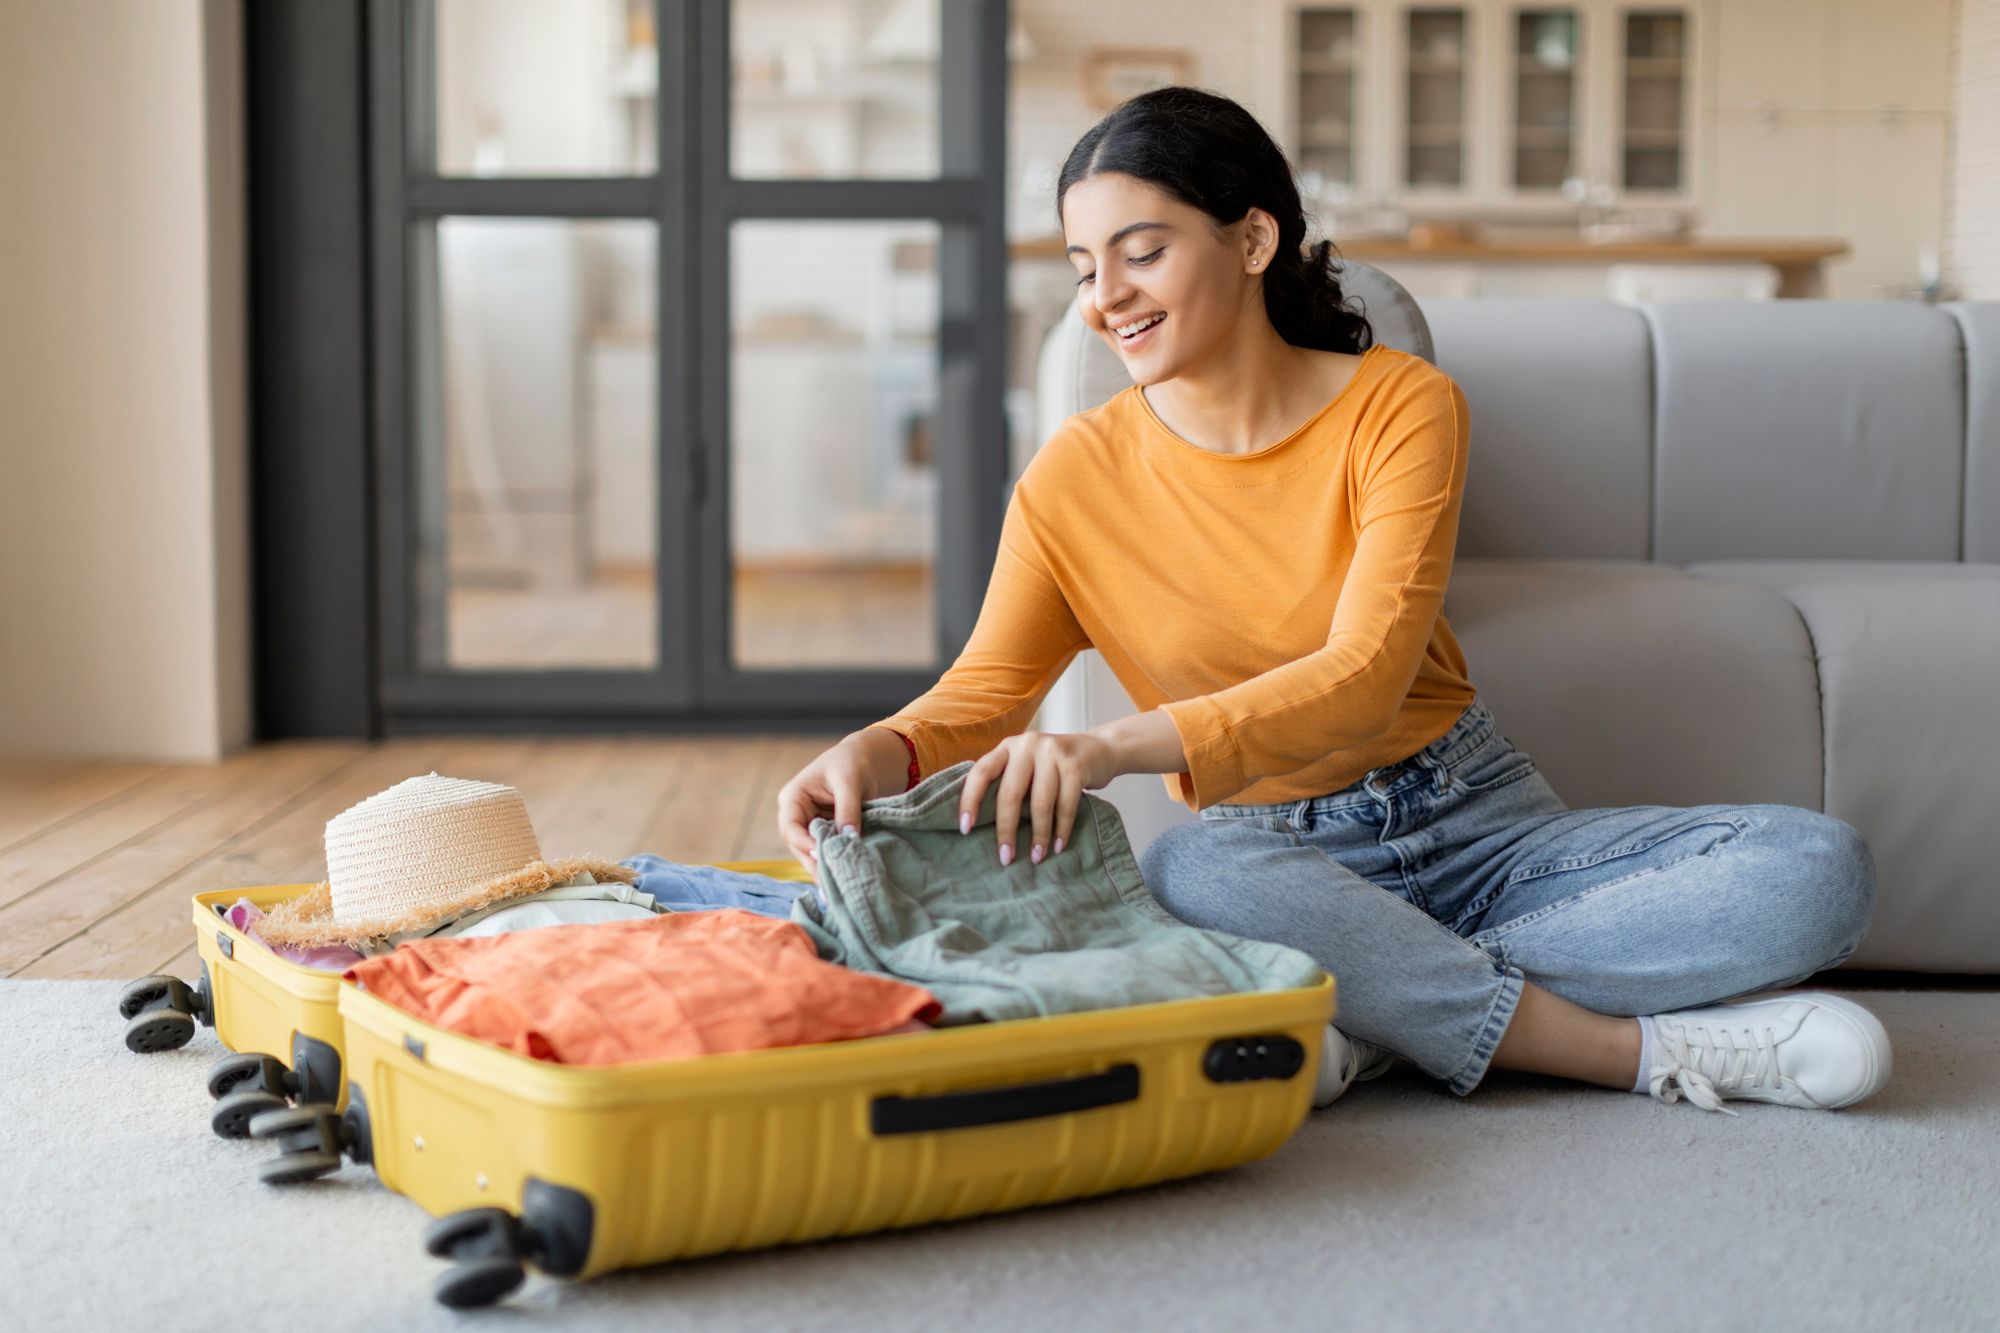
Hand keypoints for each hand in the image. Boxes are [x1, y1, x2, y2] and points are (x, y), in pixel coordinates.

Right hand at [776, 731, 896, 870]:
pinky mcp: (825, 833)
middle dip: (814, 863)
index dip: (804, 844)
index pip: (790, 827)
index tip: (822, 856)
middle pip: (799, 846)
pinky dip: (835, 862)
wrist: (863, 760)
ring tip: (838, 887)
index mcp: (793, 798)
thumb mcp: (849, 781)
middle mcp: (797, 815)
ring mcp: (810, 826)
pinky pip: (826, 851)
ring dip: (824, 868)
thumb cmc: (850, 763)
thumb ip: (847, 809)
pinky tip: (844, 877)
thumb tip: (848, 837)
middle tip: (831, 884)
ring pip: (811, 853)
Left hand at [958, 730, 1119, 867]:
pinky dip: (1062, 829)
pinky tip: (1059, 846)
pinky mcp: (1076, 765)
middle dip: (1006, 830)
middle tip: (1006, 858)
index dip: (970, 800)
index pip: (981, 772)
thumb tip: (981, 825)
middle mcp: (1027, 745)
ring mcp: (1053, 753)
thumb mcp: (1027, 764)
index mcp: (1008, 747)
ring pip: (1040, 803)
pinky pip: (1066, 805)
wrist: (1101, 749)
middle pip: (1010, 793)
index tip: (966, 828)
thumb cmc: (1055, 766)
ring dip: (1038, 835)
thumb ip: (1008, 781)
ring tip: (1036, 857)